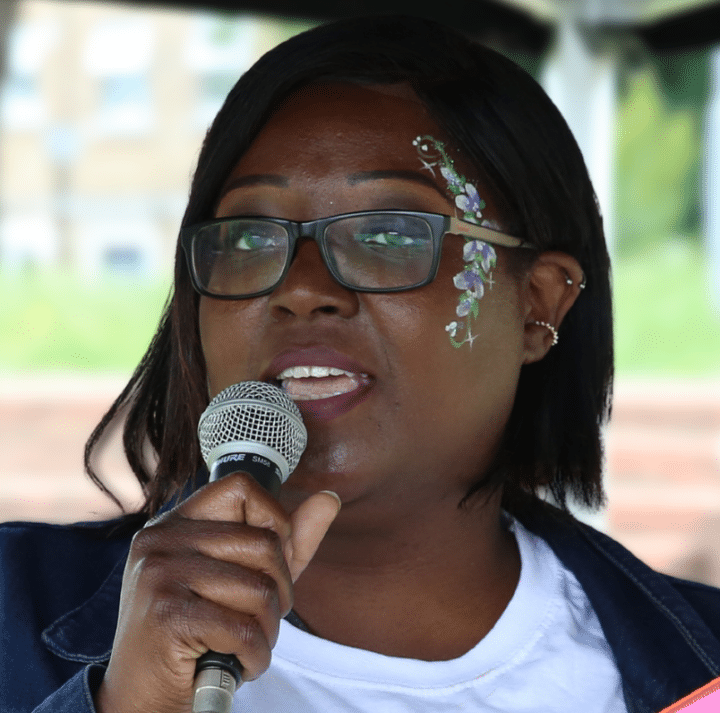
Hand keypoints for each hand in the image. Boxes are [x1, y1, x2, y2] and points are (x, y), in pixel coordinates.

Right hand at [95, 473, 339, 712]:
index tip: (271, 561)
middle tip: (260, 618)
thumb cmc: (201, 634)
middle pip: (264, 543)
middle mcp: (161, 539)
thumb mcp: (247, 579)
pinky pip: (245, 628)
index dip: (274, 520)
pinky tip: (239, 663)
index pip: (241, 487)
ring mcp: (160, 575)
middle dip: (280, 590)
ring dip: (269, 630)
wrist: (144, 698)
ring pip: (260, 589)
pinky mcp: (167, 616)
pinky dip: (256, 655)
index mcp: (176, 522)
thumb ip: (287, 539)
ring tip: (247, 644)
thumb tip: (329, 499)